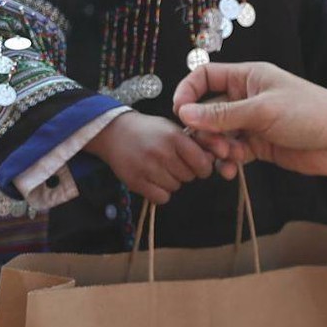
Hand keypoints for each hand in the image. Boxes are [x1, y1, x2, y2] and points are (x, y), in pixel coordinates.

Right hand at [87, 111, 214, 204]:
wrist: (114, 132)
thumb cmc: (149, 131)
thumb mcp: (172, 129)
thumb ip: (193, 144)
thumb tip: (212, 161)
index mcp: (174, 137)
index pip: (202, 163)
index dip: (203, 166)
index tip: (198, 164)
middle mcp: (162, 153)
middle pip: (189, 177)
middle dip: (186, 172)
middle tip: (173, 163)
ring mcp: (148, 168)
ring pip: (175, 187)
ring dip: (172, 181)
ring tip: (160, 168)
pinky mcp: (136, 182)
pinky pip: (161, 198)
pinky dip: (160, 192)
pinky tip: (153, 179)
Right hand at [174, 62, 326, 181]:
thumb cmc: (310, 114)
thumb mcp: (263, 110)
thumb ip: (222, 114)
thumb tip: (184, 113)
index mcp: (248, 77)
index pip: (206, 76)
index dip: (189, 91)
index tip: (181, 113)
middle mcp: (247, 97)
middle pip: (208, 109)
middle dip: (204, 128)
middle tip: (211, 145)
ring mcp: (253, 122)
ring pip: (218, 133)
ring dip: (216, 147)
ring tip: (227, 158)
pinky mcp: (260, 145)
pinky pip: (233, 151)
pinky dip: (228, 160)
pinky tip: (231, 170)